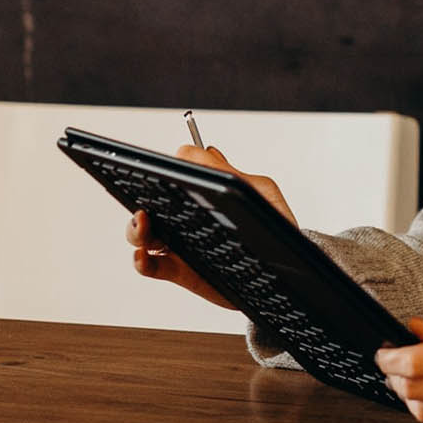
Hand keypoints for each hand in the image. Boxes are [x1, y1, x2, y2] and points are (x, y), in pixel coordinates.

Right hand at [125, 144, 297, 308]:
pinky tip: (144, 255)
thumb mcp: (261, 191)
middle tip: (146, 201)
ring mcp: (180, 243)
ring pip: (143, 234)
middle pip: (149, 203)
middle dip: (139, 198)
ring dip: (135, 228)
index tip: (163, 171)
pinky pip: (151, 266)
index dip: (164, 171)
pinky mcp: (180, 271)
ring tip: (143, 223)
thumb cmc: (276, 224)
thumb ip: (232, 173)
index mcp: (204, 194)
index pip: (173, 177)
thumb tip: (204, 151)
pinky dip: (141, 261)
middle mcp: (186, 217)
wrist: (287, 267)